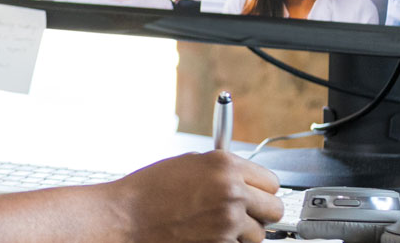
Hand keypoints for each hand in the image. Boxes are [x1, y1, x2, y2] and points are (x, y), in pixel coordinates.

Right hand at [109, 151, 282, 242]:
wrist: (125, 217)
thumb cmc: (149, 190)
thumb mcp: (189, 164)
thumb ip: (222, 169)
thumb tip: (244, 178)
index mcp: (225, 166)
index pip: (271, 182)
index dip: (262, 190)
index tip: (255, 195)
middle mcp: (232, 192)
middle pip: (274, 210)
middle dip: (261, 213)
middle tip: (244, 214)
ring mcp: (227, 222)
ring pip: (259, 235)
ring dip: (244, 233)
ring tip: (219, 226)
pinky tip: (206, 235)